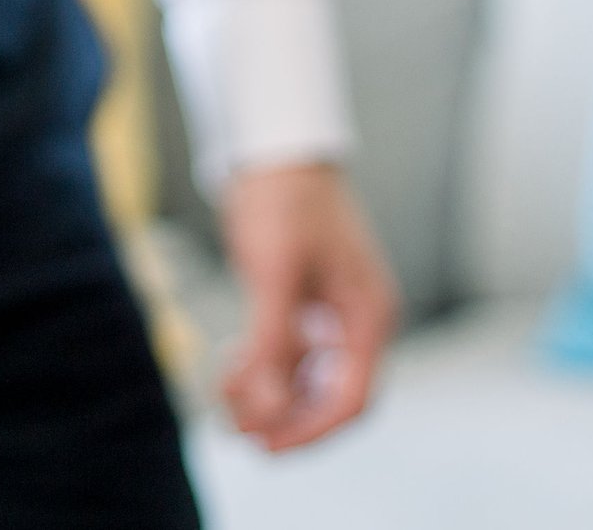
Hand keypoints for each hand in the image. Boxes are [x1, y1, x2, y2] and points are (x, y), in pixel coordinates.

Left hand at [219, 161, 398, 450]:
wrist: (277, 147)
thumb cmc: (283, 200)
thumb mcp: (275, 271)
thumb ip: (274, 342)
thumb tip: (269, 408)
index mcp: (368, 315)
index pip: (352, 399)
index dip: (309, 430)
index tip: (265, 444)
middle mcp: (359, 320)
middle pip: (331, 397)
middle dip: (285, 417)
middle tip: (237, 428)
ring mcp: (335, 313)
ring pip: (308, 379)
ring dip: (270, 396)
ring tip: (224, 396)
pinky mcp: (310, 302)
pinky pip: (293, 354)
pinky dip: (264, 368)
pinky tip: (230, 368)